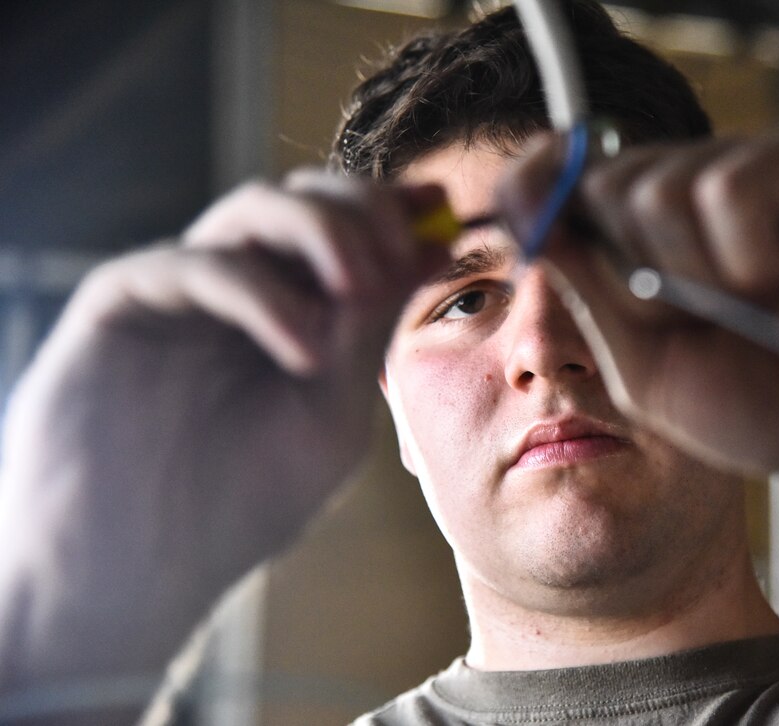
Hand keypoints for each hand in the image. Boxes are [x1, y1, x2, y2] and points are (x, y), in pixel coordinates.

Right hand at [0, 169, 446, 644]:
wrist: (143, 572)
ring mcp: (181, 290)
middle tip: (402, 248)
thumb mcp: (331, 414)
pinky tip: (301, 349)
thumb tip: (431, 249)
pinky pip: (194, 264)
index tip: (446, 208)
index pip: (348, 233)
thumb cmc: (242, 503)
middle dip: (364, 211)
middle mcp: (240, 287)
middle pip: (305, 200)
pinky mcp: (121, 300)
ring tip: (359, 291)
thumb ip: (369, 333)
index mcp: (293, 310)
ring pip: (253, 210)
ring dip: (321, 234)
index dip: (397, 211)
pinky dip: (260, 293)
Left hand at [498, 130, 778, 489]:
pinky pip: (733, 188)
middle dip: (633, 274)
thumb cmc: (770, 405)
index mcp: (663, 234)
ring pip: (661, 186)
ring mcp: (766, 168)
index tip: (508, 205)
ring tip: (761, 302)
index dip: (534, 183)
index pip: (575, 178)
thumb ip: (589, 294)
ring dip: (694, 273)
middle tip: (699, 319)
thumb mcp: (647, 366)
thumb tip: (528, 224)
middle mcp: (707, 189)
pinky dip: (750, 253)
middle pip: (606, 181)